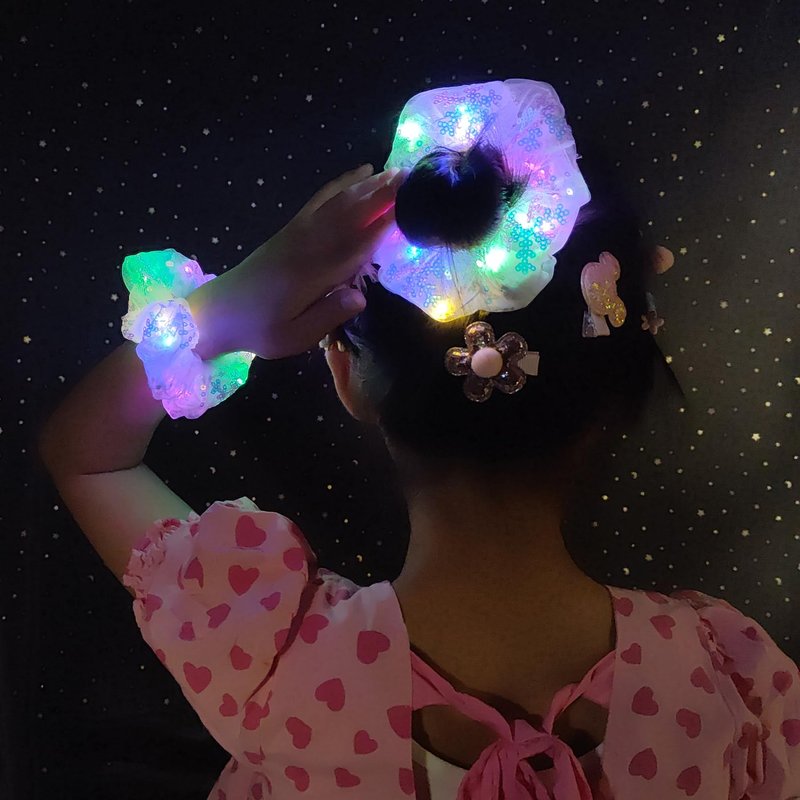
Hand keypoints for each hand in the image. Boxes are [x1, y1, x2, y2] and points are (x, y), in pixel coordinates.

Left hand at [188, 164, 400, 359]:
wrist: (217, 313)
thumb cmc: (260, 329)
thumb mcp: (294, 336)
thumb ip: (328, 316)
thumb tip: (362, 296)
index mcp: (311, 274)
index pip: (354, 246)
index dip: (382, 226)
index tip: (409, 207)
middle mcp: (306, 246)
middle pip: (349, 215)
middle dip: (381, 195)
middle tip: (413, 178)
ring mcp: (297, 233)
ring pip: (336, 202)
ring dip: (366, 185)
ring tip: (395, 171)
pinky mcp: (290, 230)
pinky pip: (320, 200)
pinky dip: (341, 185)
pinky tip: (358, 174)